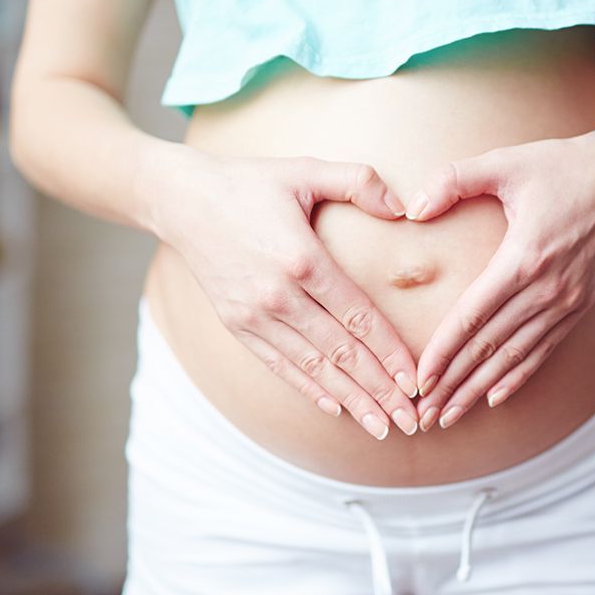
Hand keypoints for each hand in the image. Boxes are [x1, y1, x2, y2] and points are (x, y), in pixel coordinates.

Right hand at [153, 149, 420, 438]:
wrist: (180, 200)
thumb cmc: (250, 182)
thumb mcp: (305, 169)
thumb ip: (359, 181)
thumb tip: (404, 206)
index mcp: (300, 258)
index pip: (357, 315)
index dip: (389, 352)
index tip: (415, 381)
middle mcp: (277, 295)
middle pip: (340, 352)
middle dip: (378, 390)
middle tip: (411, 421)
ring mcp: (253, 315)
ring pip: (312, 367)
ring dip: (350, 400)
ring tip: (381, 426)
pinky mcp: (236, 325)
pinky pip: (279, 365)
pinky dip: (309, 389)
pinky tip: (336, 408)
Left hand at [404, 119, 594, 429]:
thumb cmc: (556, 165)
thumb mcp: (503, 161)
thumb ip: (453, 179)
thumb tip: (412, 209)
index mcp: (524, 257)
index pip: (473, 318)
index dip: (443, 353)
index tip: (419, 380)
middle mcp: (548, 288)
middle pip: (490, 347)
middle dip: (453, 384)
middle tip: (423, 415)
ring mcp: (568, 301)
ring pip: (515, 356)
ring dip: (480, 390)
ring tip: (449, 416)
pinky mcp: (580, 305)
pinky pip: (543, 350)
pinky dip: (518, 376)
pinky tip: (495, 398)